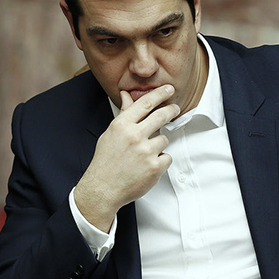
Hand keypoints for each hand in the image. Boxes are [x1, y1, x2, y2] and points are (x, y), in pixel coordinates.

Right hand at [74, 84, 179, 231]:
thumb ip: (123, 114)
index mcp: (122, 126)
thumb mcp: (111, 134)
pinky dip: (160, 161)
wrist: (103, 189)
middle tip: (174, 108)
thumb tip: (126, 95)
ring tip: (144, 154)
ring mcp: (146, 152)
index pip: (145, 103)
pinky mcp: (154, 167)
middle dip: (171, 110)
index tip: (168, 89)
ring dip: (158, 145)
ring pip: (164, 139)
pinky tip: (147, 166)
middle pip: (161, 116)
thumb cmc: (105, 161)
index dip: (159, 94)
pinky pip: (167, 157)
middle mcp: (134, 136)